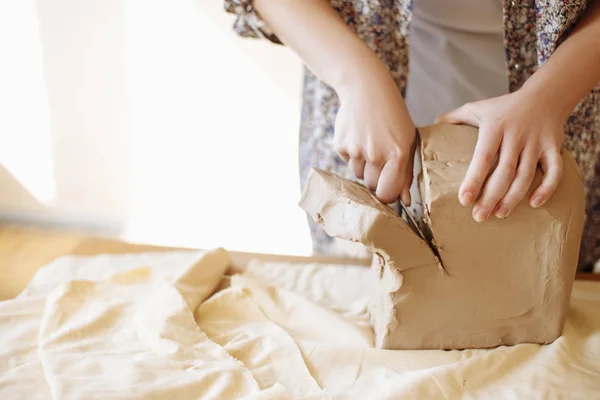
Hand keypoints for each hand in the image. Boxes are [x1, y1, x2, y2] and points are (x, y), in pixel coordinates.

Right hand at [334, 69, 416, 204]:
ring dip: (364, 166)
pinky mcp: (341, 145)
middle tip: (380, 159)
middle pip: (371, 187)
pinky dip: (353, 155)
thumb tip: (405, 201)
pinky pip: (348, 162)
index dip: (387, 194)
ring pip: (358, 175)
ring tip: (370, 144)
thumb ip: (406, 173)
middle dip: (376, 179)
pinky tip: (359, 137)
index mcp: (398, 153)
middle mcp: (376, 154)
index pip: (387, 194)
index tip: (387, 189)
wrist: (365, 88)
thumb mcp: (407, 140)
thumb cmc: (392, 116)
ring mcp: (356, 150)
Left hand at [436, 88, 564, 221]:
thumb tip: (433, 125)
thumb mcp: (477, 108)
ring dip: (513, 197)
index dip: (474, 180)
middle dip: (491, 197)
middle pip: (504, 171)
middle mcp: (516, 136)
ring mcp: (537, 142)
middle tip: (479, 217)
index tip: (464, 200)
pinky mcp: (554, 147)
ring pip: (526, 175)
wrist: (545, 95)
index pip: (483, 158)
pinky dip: (547, 188)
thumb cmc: (504, 107)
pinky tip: (534, 204)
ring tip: (500, 214)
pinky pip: (554, 170)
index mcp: (495, 128)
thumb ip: (454, 117)